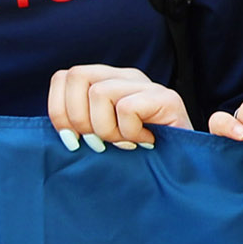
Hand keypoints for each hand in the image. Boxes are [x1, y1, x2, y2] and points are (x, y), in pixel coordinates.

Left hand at [49, 64, 190, 150]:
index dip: (58, 110)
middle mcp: (124, 76)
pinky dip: (129, 133)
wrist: (184, 167)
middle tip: (96, 144)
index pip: (63, 78)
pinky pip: (127, 108)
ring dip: (106, 129)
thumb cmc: (139, 156)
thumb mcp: (102, 138)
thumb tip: (59, 130)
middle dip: (77, 118)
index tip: (70, 140)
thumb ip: (81, 126)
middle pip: (76, 76)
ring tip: (123, 144)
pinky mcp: (166, 97)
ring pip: (99, 93)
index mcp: (105, 81)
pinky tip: (143, 143)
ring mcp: (146, 84)